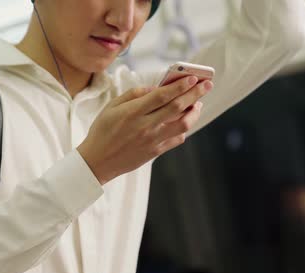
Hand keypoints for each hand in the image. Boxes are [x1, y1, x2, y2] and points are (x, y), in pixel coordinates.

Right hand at [77, 76, 212, 184]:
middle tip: (206, 84)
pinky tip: (184, 121)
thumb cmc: (102, 131)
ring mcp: (152, 140)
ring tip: (197, 103)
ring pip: (183, 124)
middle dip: (195, 93)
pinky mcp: (155, 152)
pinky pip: (177, 139)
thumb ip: (133, 95)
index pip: (162, 95)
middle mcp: (145, 126)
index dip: (180, 85)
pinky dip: (184, 128)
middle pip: (177, 107)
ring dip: (194, 112)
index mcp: (132, 112)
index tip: (192, 78)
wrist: (98, 161)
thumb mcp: (111, 107)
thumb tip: (154, 88)